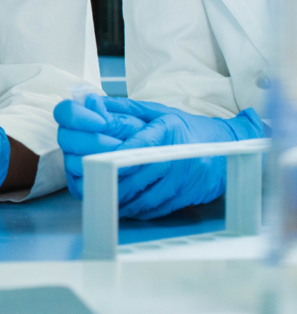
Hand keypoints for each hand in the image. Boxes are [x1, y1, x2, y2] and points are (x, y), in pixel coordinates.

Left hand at [56, 95, 265, 217]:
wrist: (228, 148)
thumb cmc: (185, 128)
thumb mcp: (157, 111)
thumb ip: (123, 109)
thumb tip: (91, 104)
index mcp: (165, 133)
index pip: (131, 149)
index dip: (107, 157)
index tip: (88, 161)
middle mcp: (173, 158)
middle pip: (131, 176)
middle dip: (104, 178)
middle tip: (85, 178)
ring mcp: (179, 181)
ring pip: (139, 197)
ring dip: (114, 198)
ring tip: (96, 193)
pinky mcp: (182, 199)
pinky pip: (150, 209)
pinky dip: (130, 209)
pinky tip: (118, 204)